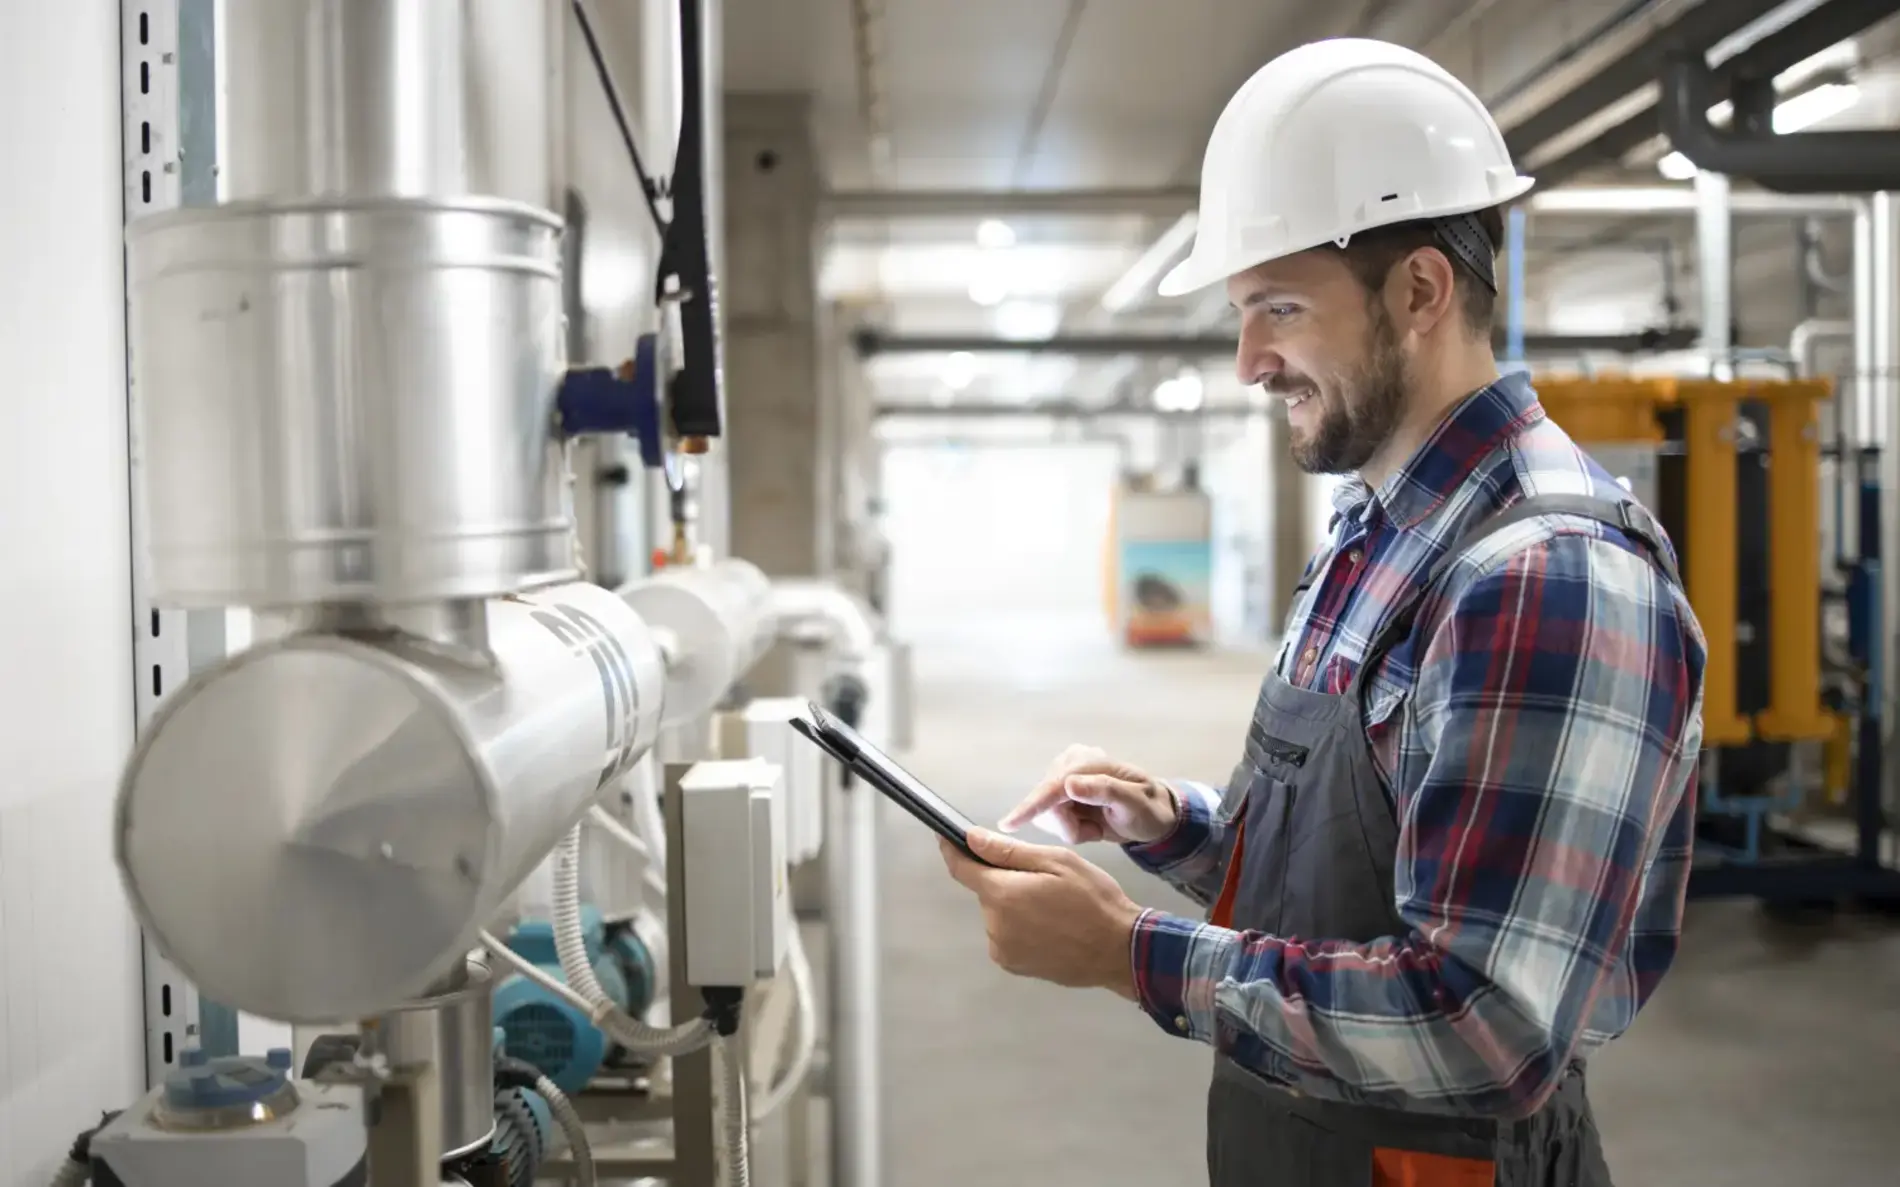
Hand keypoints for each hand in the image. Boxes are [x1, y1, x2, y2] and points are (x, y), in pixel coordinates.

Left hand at [940, 829, 1143, 997]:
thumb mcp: (1056, 862)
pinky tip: (1050, 926)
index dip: (952, 849)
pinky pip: (1007, 935)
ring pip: (998, 912)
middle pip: (986, 891)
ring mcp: (1002, 949)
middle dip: (1005, 879)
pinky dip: (1021, 926)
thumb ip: (1008, 851)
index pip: (961, 868)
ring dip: (1015, 904)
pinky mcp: (1014, 965)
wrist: (1119, 951)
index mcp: (1002, 894)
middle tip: (1044, 879)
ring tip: (1053, 907)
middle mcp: (994, 925)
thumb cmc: (1094, 900)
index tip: (946, 837)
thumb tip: (971, 838)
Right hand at [998, 744, 1178, 844]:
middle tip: (1095, 832)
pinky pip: (1050, 819)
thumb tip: (1069, 784)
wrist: (1153, 817)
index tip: (1009, 825)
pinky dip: (1069, 828)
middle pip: (1045, 803)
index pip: (1054, 786)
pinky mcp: (1059, 794)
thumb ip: (1104, 791)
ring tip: (1096, 827)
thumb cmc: (1148, 809)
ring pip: (1046, 814)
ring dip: (1069, 828)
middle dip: (1067, 825)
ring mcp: (1062, 778)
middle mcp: (1069, 763)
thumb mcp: (1135, 803)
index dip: (1032, 806)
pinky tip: (1089, 824)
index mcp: (1087, 761)